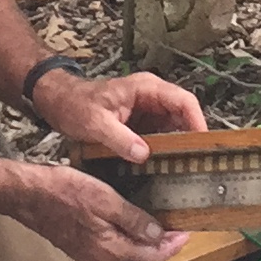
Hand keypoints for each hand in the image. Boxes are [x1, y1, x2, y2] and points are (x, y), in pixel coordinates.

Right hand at [10, 161, 186, 260]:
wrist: (26, 195)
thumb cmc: (61, 192)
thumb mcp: (104, 198)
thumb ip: (133, 219)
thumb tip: (158, 234)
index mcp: (109, 249)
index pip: (151, 258)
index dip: (172, 247)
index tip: (185, 232)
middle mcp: (100, 259)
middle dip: (163, 250)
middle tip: (177, 232)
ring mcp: (89, 255)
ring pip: (127, 259)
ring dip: (146, 247)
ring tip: (159, 228)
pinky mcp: (80, 247)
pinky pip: (113, 252)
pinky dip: (129, 243)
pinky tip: (131, 226)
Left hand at [29, 66, 205, 162]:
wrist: (58, 102)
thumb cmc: (75, 104)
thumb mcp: (95, 122)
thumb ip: (119, 138)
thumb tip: (144, 154)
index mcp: (146, 88)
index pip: (184, 101)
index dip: (197, 122)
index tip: (202, 145)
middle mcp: (151, 98)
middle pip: (183, 117)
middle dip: (190, 139)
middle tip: (195, 165)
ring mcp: (147, 111)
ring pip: (173, 129)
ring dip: (178, 148)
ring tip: (183, 172)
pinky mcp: (140, 125)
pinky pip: (160, 138)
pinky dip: (163, 152)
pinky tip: (164, 170)